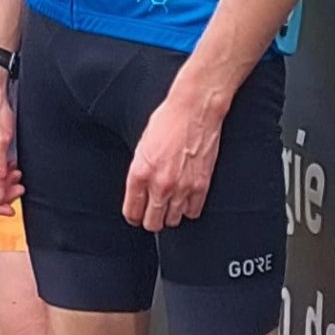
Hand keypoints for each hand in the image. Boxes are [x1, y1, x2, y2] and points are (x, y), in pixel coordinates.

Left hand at [124, 81, 224, 231]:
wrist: (194, 111)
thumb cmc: (166, 123)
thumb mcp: (141, 148)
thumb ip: (139, 173)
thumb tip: (139, 192)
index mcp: (139, 174)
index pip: (132, 212)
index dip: (133, 216)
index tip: (135, 215)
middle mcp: (159, 185)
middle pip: (153, 223)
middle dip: (150, 220)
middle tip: (151, 213)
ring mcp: (182, 187)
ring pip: (173, 220)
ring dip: (169, 215)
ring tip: (168, 205)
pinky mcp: (202, 186)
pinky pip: (193, 212)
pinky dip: (188, 209)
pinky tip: (185, 200)